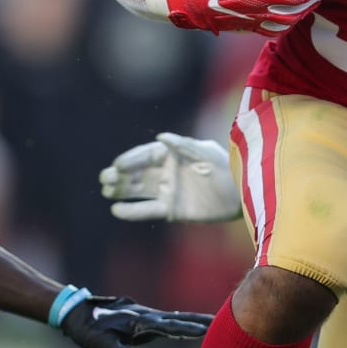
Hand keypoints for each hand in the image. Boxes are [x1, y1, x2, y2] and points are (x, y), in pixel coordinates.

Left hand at [54, 293, 212, 347]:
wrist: (76, 311)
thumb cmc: (87, 329)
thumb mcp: (101, 344)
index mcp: (140, 323)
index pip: (170, 327)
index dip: (189, 329)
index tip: (209, 329)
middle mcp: (146, 317)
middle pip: (179, 319)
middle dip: (201, 321)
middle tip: (226, 321)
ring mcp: (146, 316)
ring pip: (176, 318)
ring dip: (195, 320)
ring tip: (215, 322)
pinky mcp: (143, 319)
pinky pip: (168, 320)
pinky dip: (183, 322)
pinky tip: (189, 324)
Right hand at [100, 133, 242, 222]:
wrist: (241, 194)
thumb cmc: (226, 167)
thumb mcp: (207, 153)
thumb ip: (184, 146)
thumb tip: (162, 137)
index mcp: (173, 154)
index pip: (145, 155)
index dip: (131, 160)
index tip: (117, 165)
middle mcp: (166, 171)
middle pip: (137, 172)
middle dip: (120, 175)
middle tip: (105, 179)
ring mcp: (167, 190)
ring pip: (138, 190)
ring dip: (121, 191)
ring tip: (106, 191)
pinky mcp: (171, 210)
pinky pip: (148, 209)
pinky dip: (132, 210)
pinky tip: (116, 209)